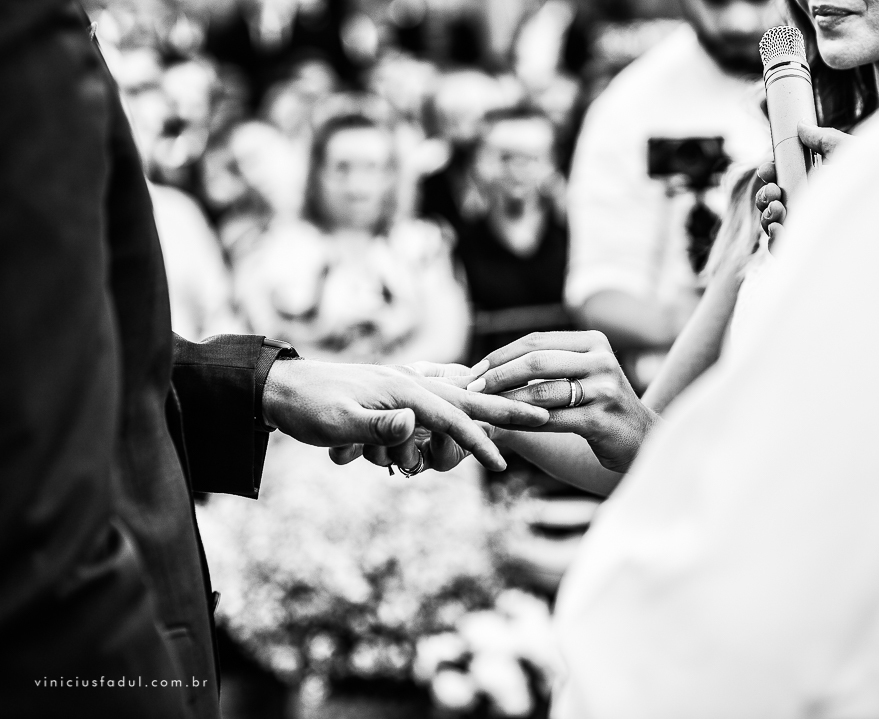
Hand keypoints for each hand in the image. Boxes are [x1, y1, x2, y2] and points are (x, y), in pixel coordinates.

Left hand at [262, 360, 548, 471]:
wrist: (279, 388)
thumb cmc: (308, 407)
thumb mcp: (338, 423)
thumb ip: (378, 426)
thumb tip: (414, 426)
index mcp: (405, 390)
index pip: (456, 417)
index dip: (480, 442)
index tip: (503, 464)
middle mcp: (410, 384)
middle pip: (470, 401)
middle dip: (505, 410)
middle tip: (544, 416)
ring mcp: (403, 389)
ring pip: (442, 415)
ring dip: (420, 448)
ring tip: (361, 455)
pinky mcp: (391, 397)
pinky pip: (422, 417)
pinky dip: (425, 433)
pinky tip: (402, 441)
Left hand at [465, 331, 658, 471]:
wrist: (642, 440)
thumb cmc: (601, 407)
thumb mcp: (581, 376)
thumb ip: (547, 367)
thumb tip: (490, 368)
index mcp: (593, 342)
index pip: (537, 341)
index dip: (501, 355)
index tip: (474, 371)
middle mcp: (601, 359)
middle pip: (536, 361)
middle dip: (498, 375)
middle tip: (471, 389)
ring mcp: (604, 388)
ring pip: (541, 391)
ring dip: (505, 401)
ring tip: (483, 409)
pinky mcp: (601, 418)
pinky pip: (551, 419)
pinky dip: (523, 422)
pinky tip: (505, 427)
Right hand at [756, 122, 851, 239]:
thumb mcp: (850, 151)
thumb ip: (824, 139)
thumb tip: (802, 127)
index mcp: (816, 183)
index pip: (783, 179)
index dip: (770, 174)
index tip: (768, 169)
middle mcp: (810, 207)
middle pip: (772, 203)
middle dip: (765, 195)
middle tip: (775, 192)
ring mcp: (808, 229)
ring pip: (772, 225)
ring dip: (766, 215)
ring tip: (778, 208)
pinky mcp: (809, 251)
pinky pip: (780, 249)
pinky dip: (773, 240)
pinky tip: (778, 229)